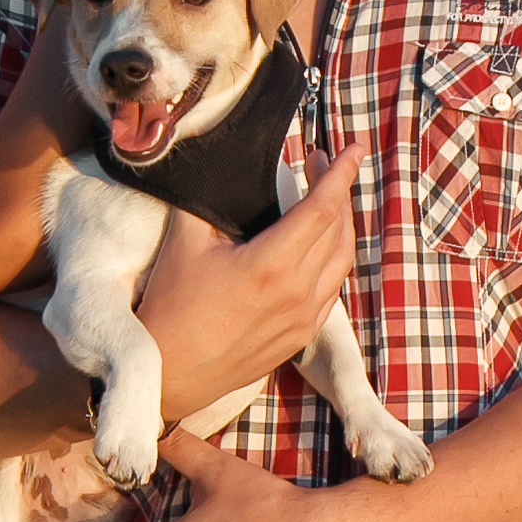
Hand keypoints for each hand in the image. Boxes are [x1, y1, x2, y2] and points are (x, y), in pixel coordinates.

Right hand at [139, 150, 363, 421]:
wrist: (168, 374)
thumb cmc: (171, 308)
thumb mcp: (185, 241)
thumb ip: (211, 198)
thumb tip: (226, 166)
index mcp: (273, 265)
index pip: (323, 207)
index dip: (340, 172)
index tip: (354, 148)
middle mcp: (298, 293)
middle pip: (338, 229)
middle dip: (337, 189)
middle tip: (320, 163)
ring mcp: (303, 319)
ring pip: (342, 260)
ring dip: (340, 224)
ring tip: (324, 198)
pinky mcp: (300, 337)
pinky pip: (332, 288)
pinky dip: (332, 258)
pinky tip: (318, 244)